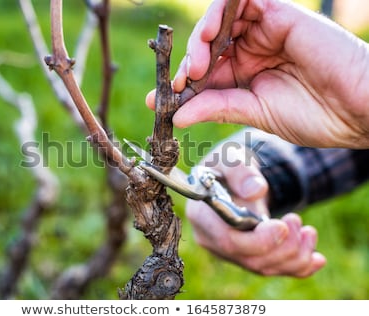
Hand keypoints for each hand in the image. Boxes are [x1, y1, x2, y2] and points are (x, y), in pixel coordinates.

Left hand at [147, 0, 368, 147]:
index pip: (203, 76)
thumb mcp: (254, 113)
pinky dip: (219, 11)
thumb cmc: (313, 115)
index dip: (179, 86)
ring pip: (218, 22)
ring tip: (195, 64)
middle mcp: (250, 52)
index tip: (156, 102)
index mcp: (244, 77)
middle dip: (187, 64)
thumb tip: (177, 115)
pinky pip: (241, 1)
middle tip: (179, 82)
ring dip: (200, 39)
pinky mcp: (277, 14)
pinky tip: (208, 34)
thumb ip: (216, 107)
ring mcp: (262, 31)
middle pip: (206, 47)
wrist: (358, 107)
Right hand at [186, 144, 326, 276]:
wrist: (232, 177)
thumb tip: (256, 190)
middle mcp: (212, 239)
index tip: (281, 226)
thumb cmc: (226, 165)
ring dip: (294, 254)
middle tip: (296, 220)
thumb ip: (239, 171)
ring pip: (263, 267)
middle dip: (281, 246)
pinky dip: (298, 267)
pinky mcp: (246, 257)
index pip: (227, 241)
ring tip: (308, 230)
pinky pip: (273, 270)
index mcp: (202, 216)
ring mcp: (229, 252)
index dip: (258, 240)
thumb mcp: (229, 157)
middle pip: (248, 259)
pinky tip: (316, 257)